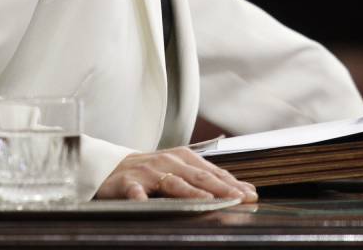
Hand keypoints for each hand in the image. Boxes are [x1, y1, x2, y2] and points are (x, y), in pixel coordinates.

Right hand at [96, 147, 257, 201]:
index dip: (232, 184)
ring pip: (173, 184)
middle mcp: (168, 162)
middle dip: (221, 189)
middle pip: (199, 177)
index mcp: (184, 158)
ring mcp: (148, 172)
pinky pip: (135, 192)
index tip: (251, 196)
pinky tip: (145, 205)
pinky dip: (140, 198)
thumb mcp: (179, 172)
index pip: (213, 173)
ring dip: (191, 193)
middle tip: (240, 200)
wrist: (111, 168)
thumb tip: (244, 190)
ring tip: (207, 202)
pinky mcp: (127, 183)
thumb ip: (207, 180)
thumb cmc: (151, 173)